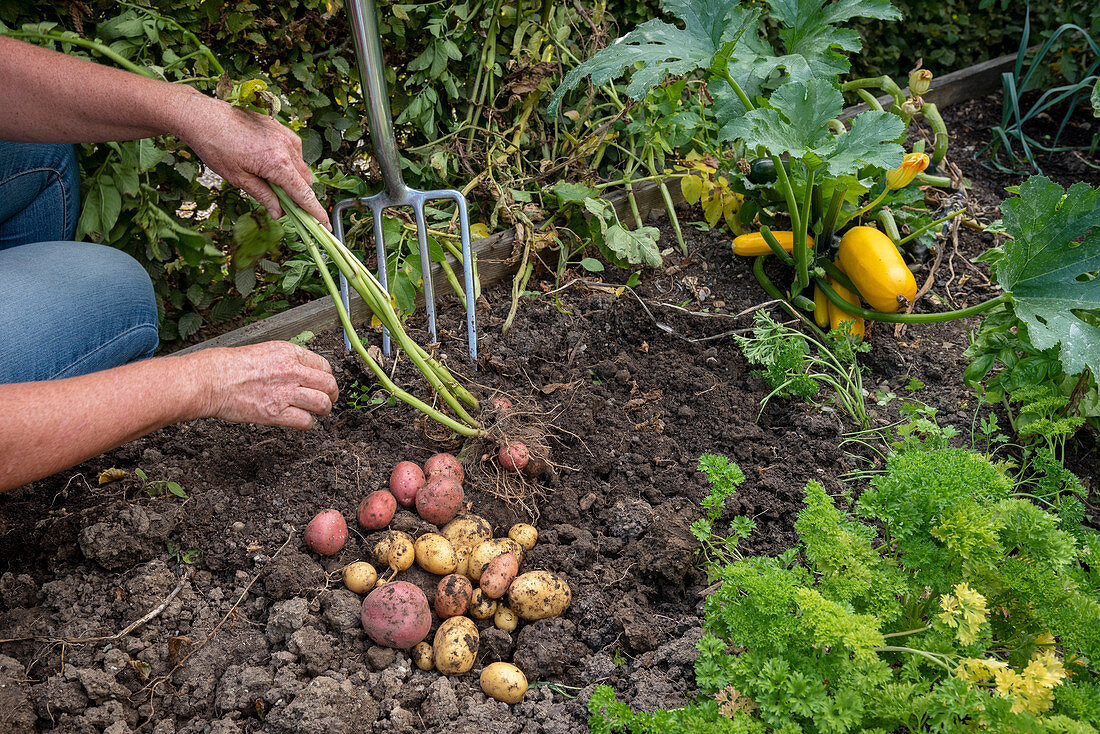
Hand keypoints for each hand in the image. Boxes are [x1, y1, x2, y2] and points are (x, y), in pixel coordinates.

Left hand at [174, 93, 330, 227]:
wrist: (203, 117)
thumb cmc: (216, 146)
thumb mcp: (239, 179)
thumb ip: (264, 197)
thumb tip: (279, 213)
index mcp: (278, 164)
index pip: (304, 195)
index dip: (316, 213)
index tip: (325, 226)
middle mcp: (287, 148)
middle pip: (306, 182)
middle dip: (301, 197)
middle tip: (287, 208)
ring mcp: (286, 136)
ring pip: (301, 167)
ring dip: (294, 180)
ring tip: (270, 183)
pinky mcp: (281, 128)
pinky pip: (295, 151)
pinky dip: (289, 163)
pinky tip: (271, 165)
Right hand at [192, 342, 339, 429]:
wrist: (210, 379)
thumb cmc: (229, 365)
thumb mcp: (264, 351)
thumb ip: (286, 361)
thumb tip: (301, 371)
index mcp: (289, 353)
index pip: (324, 365)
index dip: (326, 377)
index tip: (323, 383)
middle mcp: (292, 371)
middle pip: (329, 384)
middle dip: (331, 394)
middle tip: (328, 399)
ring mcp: (285, 393)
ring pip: (323, 403)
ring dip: (323, 410)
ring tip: (318, 412)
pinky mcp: (276, 413)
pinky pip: (305, 422)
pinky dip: (307, 424)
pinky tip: (301, 421)